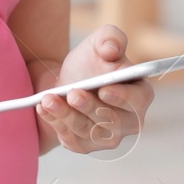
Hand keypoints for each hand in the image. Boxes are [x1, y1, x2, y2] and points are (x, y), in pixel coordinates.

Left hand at [35, 24, 152, 153]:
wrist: (67, 82)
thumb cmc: (90, 64)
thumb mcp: (99, 42)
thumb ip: (110, 38)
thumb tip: (112, 50)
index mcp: (140, 93)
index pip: (138, 99)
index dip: (123, 97)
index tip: (105, 90)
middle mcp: (129, 120)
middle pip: (112, 120)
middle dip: (90, 107)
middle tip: (72, 93)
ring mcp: (108, 137)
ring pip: (88, 131)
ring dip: (67, 115)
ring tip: (48, 99)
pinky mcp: (86, 145)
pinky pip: (71, 139)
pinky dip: (55, 122)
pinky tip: (44, 108)